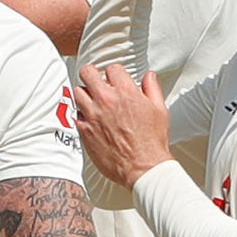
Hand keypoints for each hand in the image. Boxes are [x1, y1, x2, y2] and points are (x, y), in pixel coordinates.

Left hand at [73, 62, 175, 189]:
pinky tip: (90, 118)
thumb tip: (149, 77)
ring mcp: (93, 115)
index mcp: (126, 93)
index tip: (114, 79)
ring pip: (77, 92)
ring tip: (90, 99)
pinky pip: (76, 114)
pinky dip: (82, 114)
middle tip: (94, 79)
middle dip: (92, 74)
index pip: (112, 68)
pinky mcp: (85, 131)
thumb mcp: (159, 110)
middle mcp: (107, 101)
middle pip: (88, 73)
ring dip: (84, 93)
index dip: (113, 73)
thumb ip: (152, 89)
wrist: (142, 167)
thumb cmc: (151, 143)